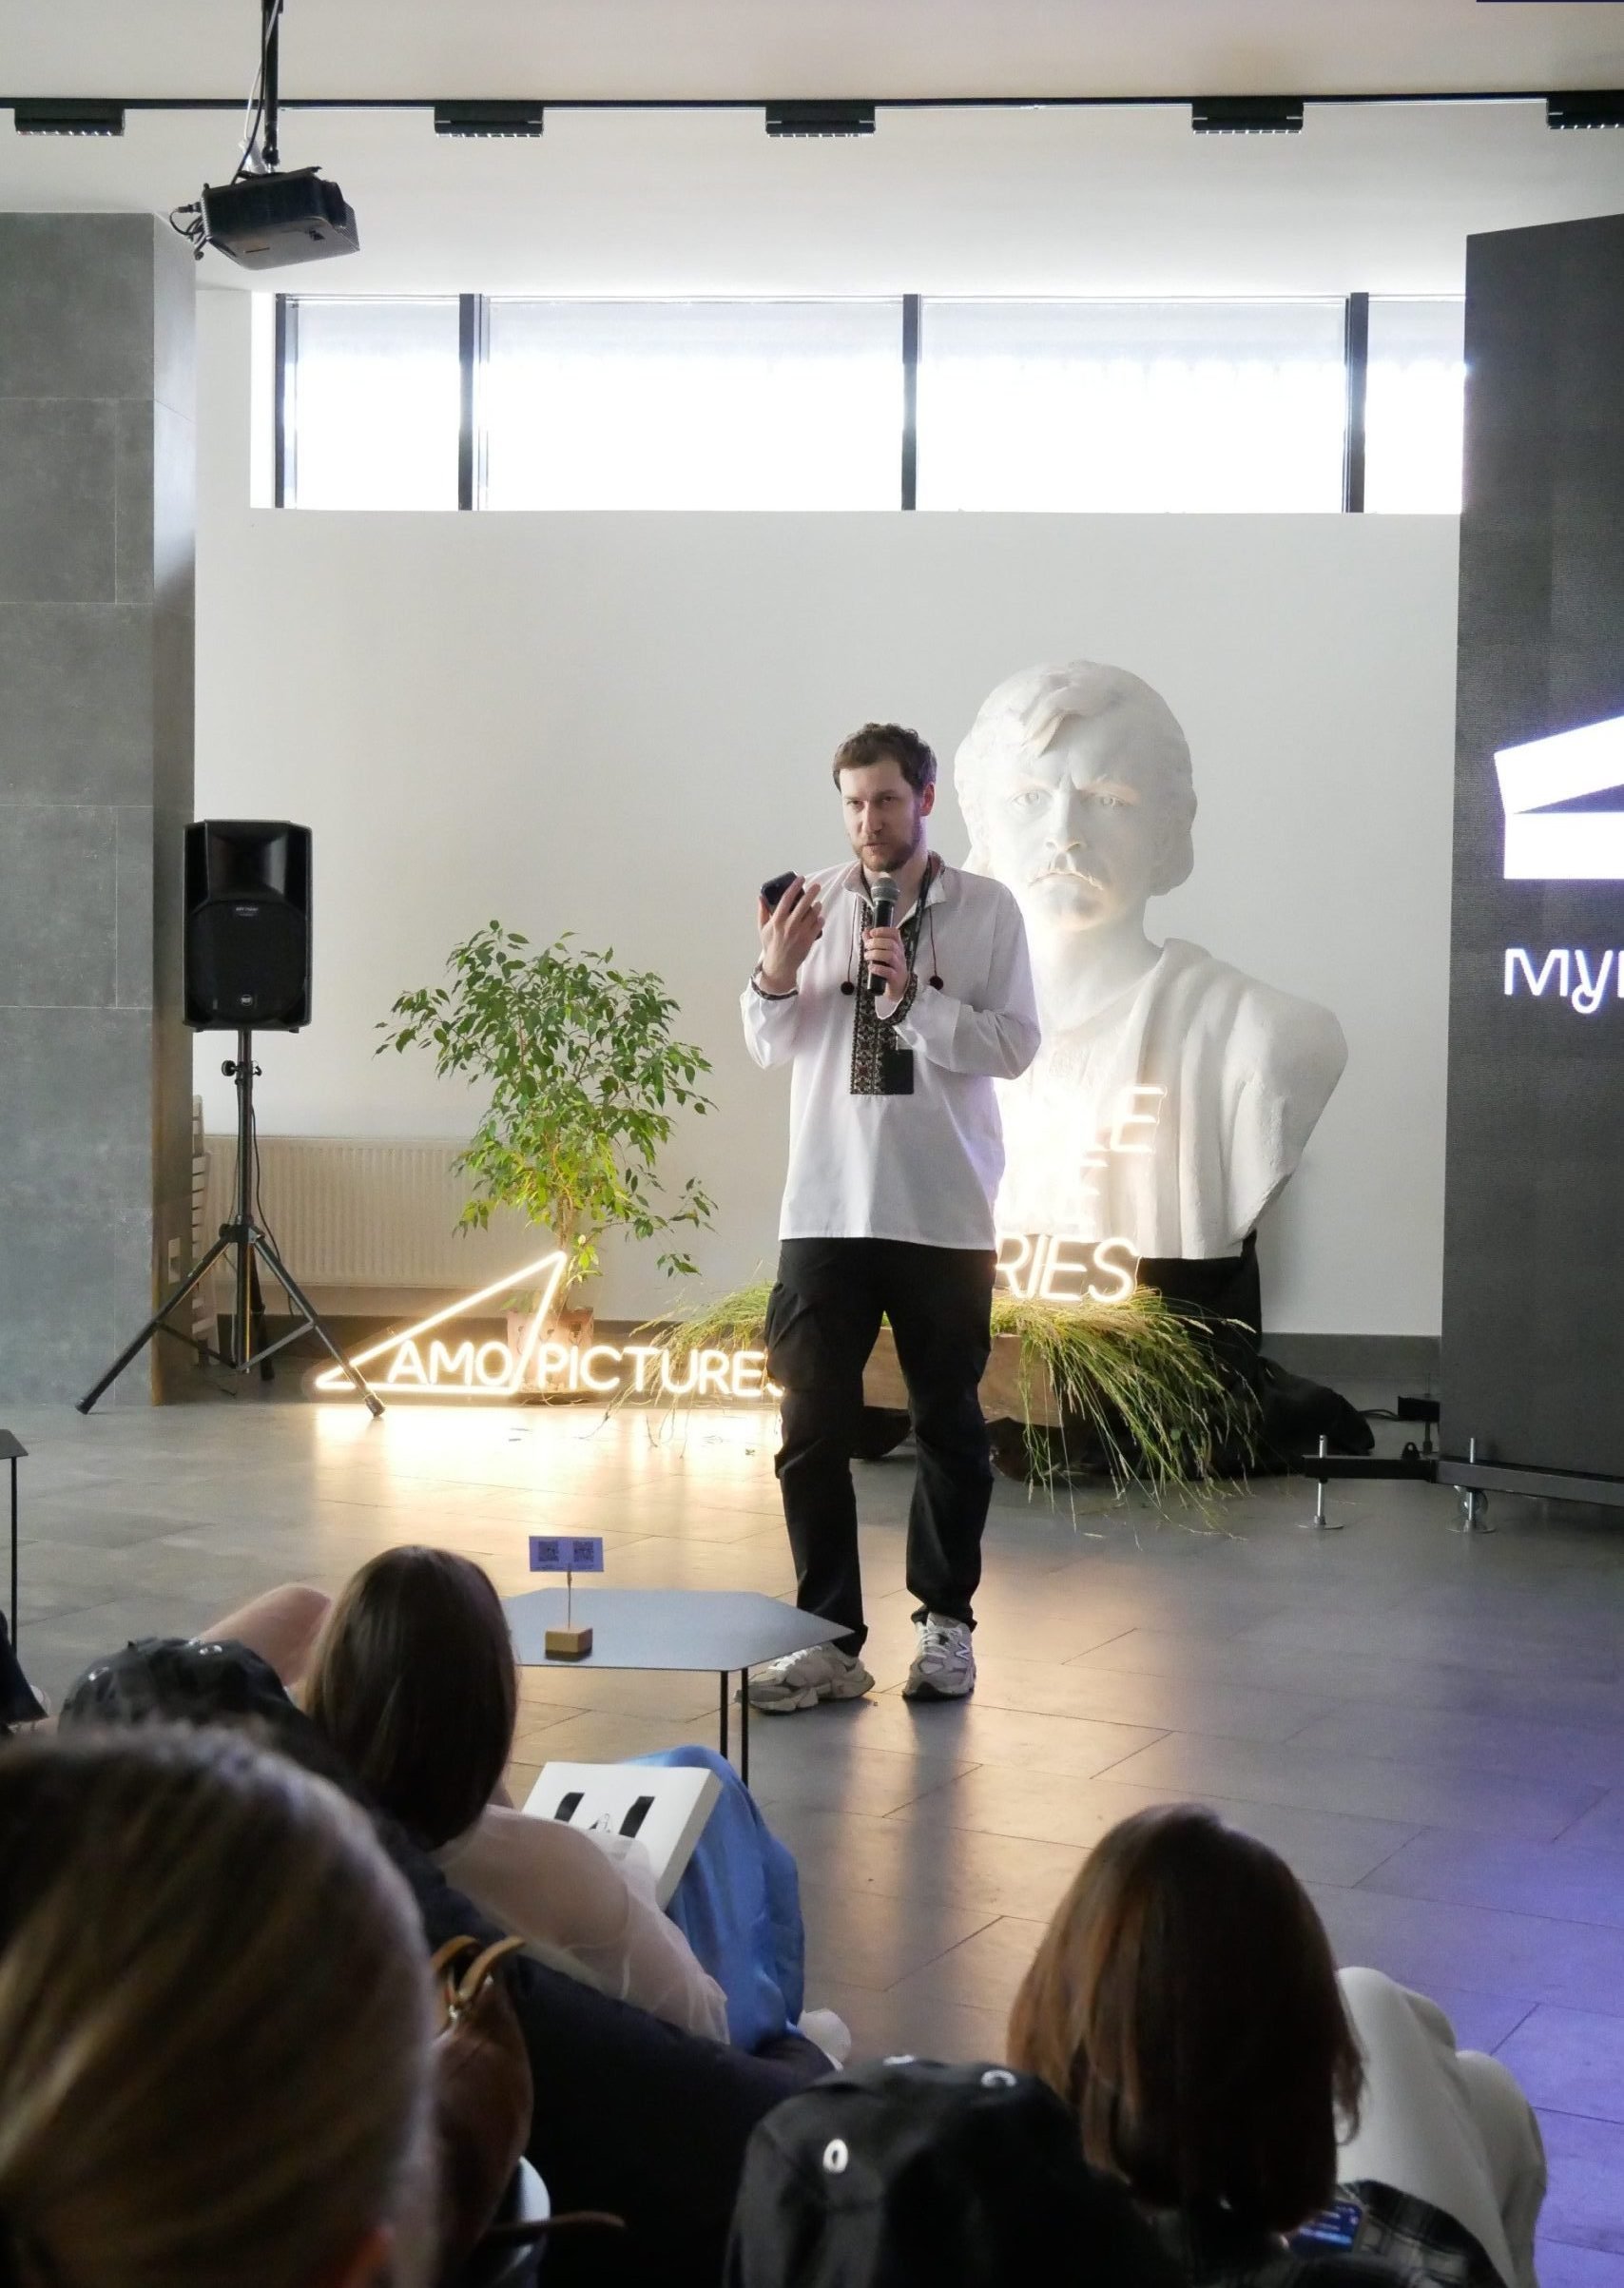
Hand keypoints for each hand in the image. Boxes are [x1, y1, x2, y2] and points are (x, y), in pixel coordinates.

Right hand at [757, 877, 822, 994]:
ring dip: (817, 906)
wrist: (780, 965)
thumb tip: (760, 897)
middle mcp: (789, 925)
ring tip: (817, 903)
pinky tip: (819, 917)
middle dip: (812, 892)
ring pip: (813, 914)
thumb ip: (762, 912)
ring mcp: (800, 932)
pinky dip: (820, 919)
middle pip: (803, 903)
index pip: (787, 898)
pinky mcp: (809, 940)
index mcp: (777, 920)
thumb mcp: (762, 928)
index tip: (801, 879)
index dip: (795, 886)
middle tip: (817, 886)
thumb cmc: (771, 945)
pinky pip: (818, 925)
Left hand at [864, 925, 907, 1004]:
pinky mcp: (895, 978)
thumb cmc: (889, 968)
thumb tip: (865, 932)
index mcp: (898, 947)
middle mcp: (900, 955)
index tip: (872, 933)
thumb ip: (874, 942)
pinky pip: (888, 972)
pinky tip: (871, 967)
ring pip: (890, 956)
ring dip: (875, 954)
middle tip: (866, 946)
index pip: (895, 933)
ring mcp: (899, 967)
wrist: (899, 987)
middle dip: (875, 943)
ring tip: (867, 956)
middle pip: (891, 944)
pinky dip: (877, 968)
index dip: (883, 930)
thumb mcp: (882, 953)